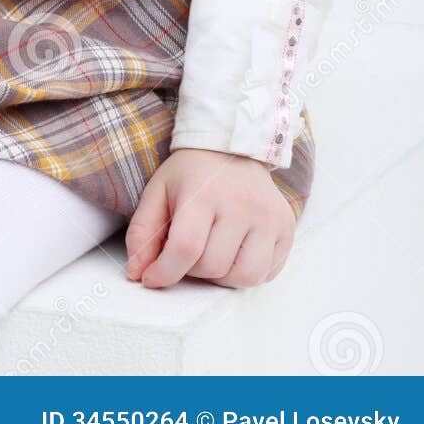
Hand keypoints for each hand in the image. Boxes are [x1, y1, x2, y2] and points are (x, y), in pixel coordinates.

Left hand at [124, 147, 295, 289]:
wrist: (231, 146)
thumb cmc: (191, 173)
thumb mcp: (157, 192)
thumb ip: (142, 233)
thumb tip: (137, 273)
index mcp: (203, 193)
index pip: (186, 248)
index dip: (165, 272)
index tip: (152, 278)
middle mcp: (241, 204)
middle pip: (213, 267)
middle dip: (192, 269)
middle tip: (188, 250)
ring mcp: (268, 217)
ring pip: (244, 277)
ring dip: (222, 276)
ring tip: (213, 253)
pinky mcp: (286, 227)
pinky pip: (267, 272)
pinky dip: (248, 272)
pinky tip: (236, 251)